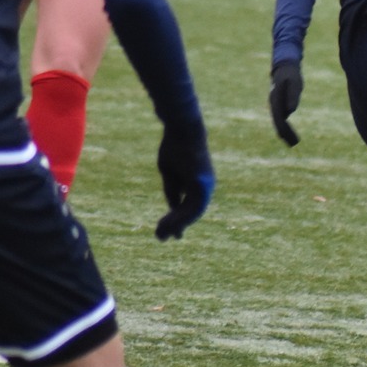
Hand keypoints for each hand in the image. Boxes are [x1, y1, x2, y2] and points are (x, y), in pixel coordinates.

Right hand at [155, 122, 213, 240]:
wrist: (181, 128)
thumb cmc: (174, 146)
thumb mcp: (170, 172)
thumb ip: (173, 189)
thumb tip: (172, 207)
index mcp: (199, 182)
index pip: (190, 205)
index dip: (178, 219)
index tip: (170, 231)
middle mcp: (206, 185)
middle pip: (192, 212)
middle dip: (176, 225)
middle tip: (161, 238)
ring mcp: (206, 185)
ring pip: (192, 213)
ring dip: (176, 224)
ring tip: (160, 234)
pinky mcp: (202, 183)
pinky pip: (192, 206)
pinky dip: (179, 217)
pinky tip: (167, 224)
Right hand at [269, 59, 302, 146]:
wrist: (285, 67)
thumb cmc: (291, 75)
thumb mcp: (295, 83)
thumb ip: (292, 95)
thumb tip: (290, 111)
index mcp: (276, 100)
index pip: (280, 120)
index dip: (286, 131)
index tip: (293, 140)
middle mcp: (273, 104)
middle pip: (278, 123)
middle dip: (286, 134)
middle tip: (295, 144)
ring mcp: (275, 105)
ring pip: (279, 122)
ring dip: (285, 132)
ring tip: (294, 142)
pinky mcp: (279, 105)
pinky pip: (281, 118)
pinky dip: (285, 126)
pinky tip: (289, 132)